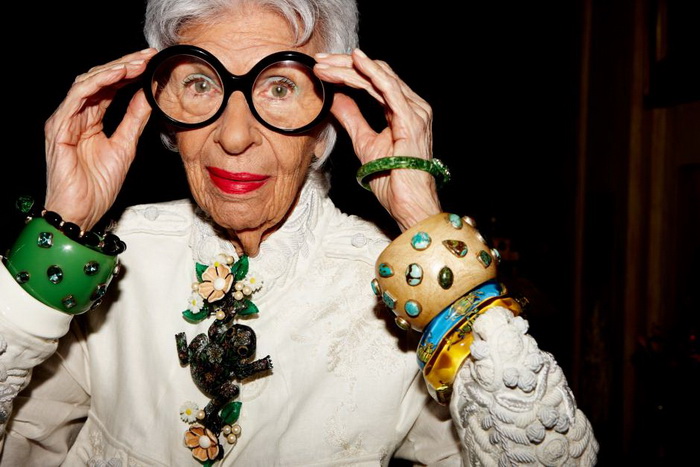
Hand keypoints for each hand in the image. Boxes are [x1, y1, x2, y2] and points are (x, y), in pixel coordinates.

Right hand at [44, 48, 156, 230]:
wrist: (82, 211)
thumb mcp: (126, 146)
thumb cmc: (98, 186)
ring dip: (114, 70)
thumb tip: (147, 96)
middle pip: (99, 79)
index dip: (130, 73)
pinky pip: (77, 97)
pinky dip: (98, 83)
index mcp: (90, 119)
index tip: (153, 63)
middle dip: (124, 65)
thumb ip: (134, 120)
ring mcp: (65, 119)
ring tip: (137, 62)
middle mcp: (76, 115)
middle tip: (148, 55)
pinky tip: (117, 75)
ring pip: (88, 82)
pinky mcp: (59, 126)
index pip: (110, 88)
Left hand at [314, 49, 440, 230]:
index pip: (374, 81)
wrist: (409, 202)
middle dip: (344, 65)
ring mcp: (414, 111)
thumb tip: (336, 99)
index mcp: (403, 110)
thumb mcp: (365, 142)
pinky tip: (355, 62)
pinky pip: (388, 89)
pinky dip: (371, 73)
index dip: (347, 71)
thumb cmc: (393, 180)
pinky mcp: (411, 119)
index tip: (322, 68)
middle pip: (376, 74)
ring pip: (378, 78)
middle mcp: (412, 106)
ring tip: (325, 63)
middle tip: (319, 60)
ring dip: (349, 68)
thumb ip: (352, 118)